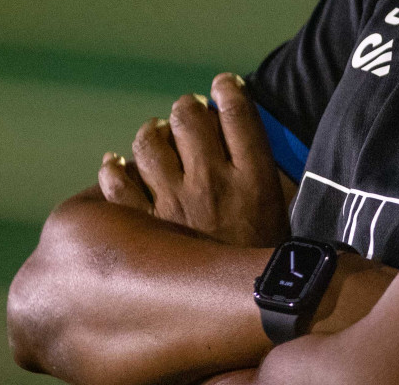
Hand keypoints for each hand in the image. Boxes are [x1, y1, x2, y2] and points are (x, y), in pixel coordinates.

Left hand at [99, 72, 291, 246]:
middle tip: (186, 111)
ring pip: (149, 144)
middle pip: (190, 119)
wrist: (249, 314)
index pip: (238, 111)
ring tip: (155, 134)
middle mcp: (212, 181)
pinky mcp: (142, 228)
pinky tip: (117, 165)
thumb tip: (253, 142)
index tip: (223, 85)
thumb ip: (272, 176)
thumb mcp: (285, 215)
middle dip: (186, 108)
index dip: (229, 90)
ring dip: (151, 133)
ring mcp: (173, 203)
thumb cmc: (267, 264)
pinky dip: (113, 170)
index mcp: (253, 176)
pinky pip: (116, 183)